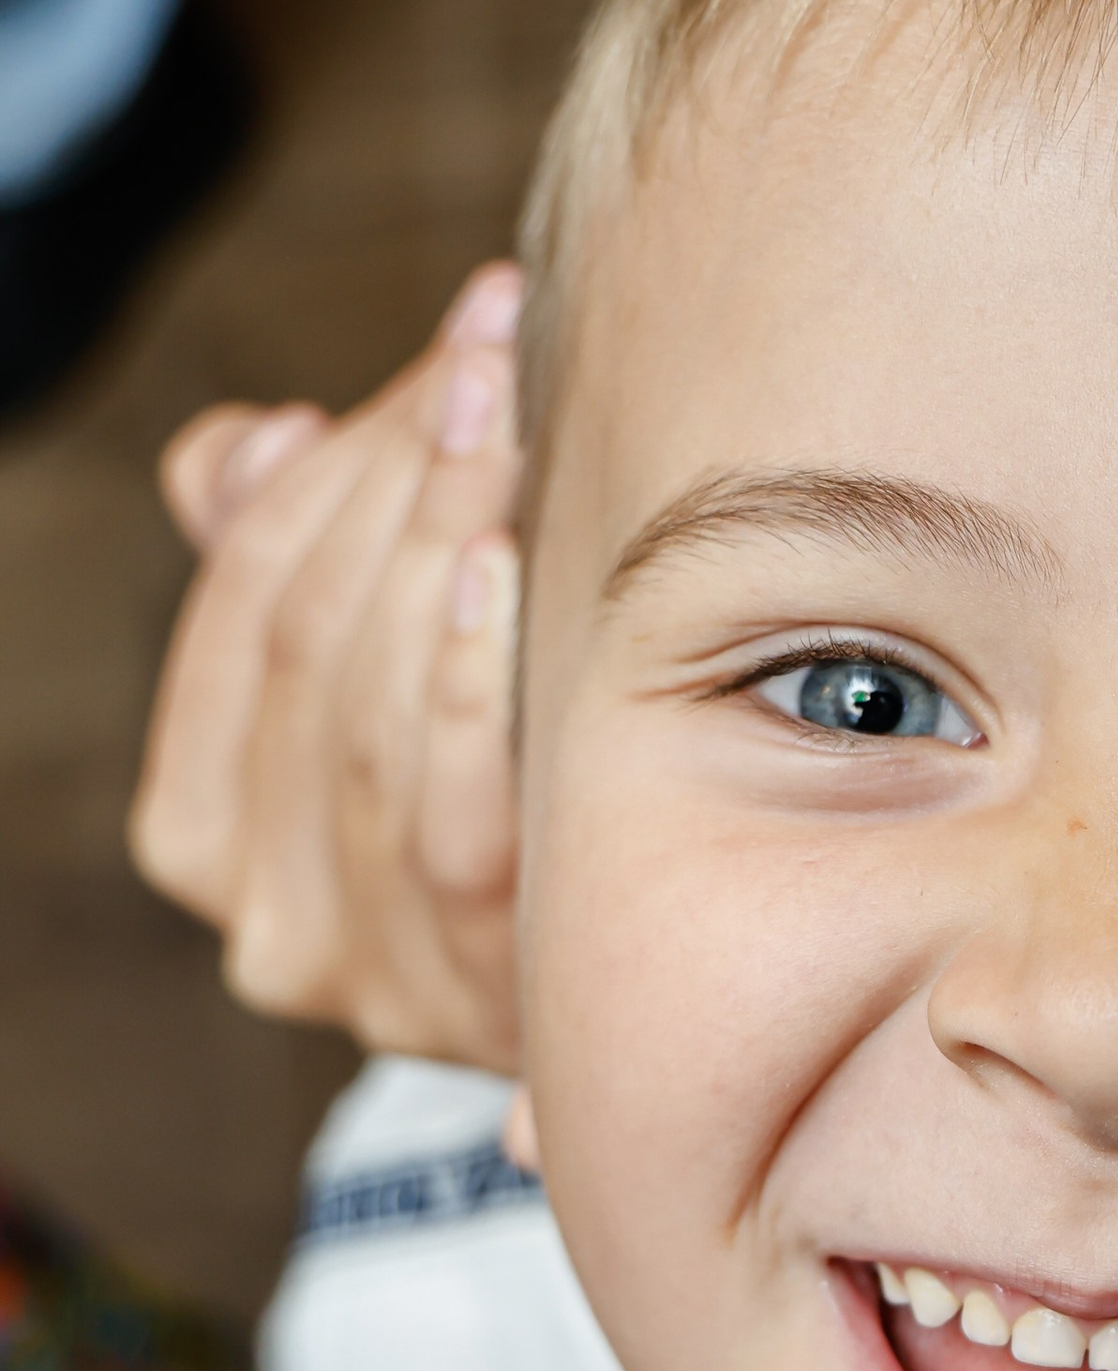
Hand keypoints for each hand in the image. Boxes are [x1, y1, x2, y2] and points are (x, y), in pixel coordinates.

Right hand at [129, 267, 525, 1068]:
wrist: (661, 1022)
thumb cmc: (526, 808)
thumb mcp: (394, 689)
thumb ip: (292, 570)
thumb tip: (252, 446)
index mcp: (203, 834)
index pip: (246, 608)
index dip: (331, 463)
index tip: (446, 349)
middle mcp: (265, 924)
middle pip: (308, 647)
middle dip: (397, 475)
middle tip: (494, 353)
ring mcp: (371, 973)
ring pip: (365, 715)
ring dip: (434, 537)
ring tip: (513, 414)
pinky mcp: (478, 992)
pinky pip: (449, 816)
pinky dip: (463, 679)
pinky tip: (502, 564)